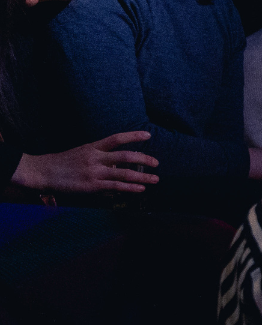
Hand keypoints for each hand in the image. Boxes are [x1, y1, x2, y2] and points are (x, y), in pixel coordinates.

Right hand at [12, 131, 158, 193]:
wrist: (43, 172)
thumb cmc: (63, 163)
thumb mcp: (81, 153)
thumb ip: (100, 156)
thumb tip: (118, 164)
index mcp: (93, 147)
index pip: (116, 138)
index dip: (133, 136)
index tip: (148, 135)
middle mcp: (95, 158)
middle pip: (125, 156)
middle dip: (144, 159)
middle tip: (156, 163)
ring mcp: (94, 172)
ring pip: (124, 173)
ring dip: (142, 177)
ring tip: (155, 179)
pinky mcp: (92, 186)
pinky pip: (116, 187)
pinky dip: (130, 188)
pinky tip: (141, 189)